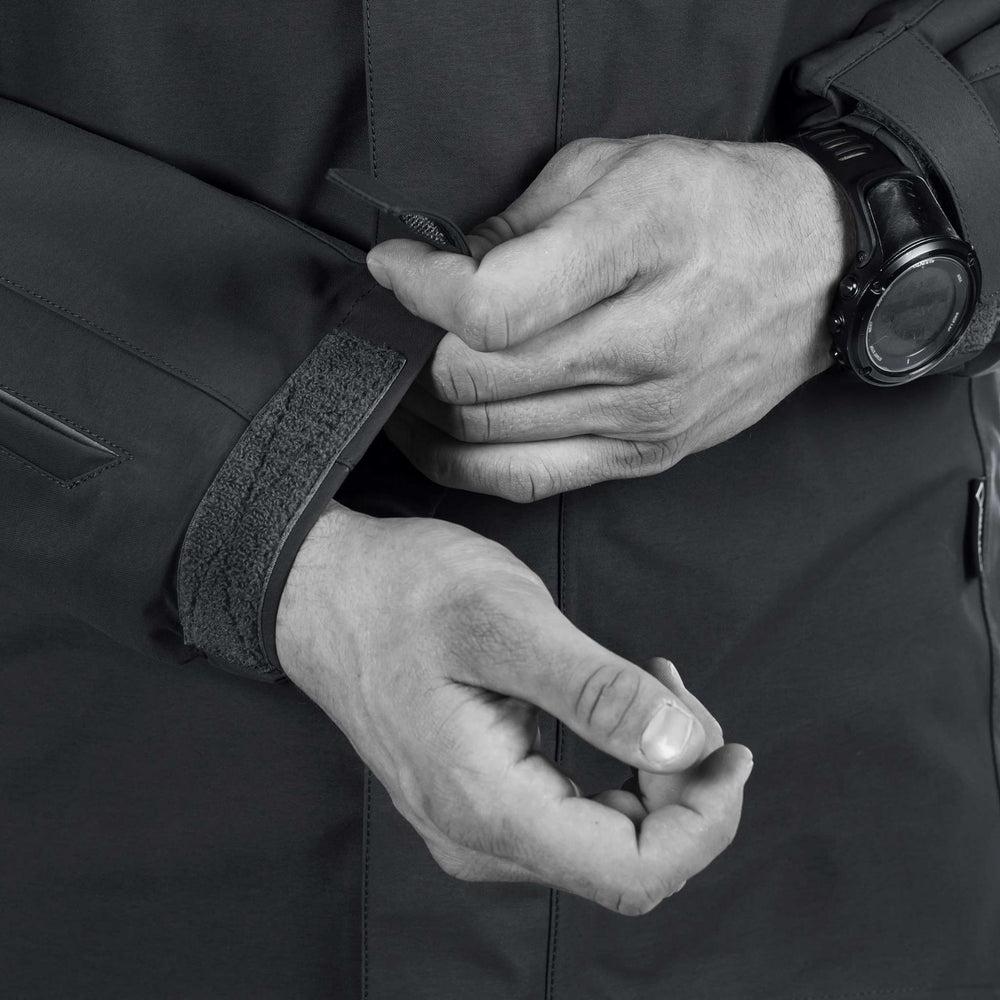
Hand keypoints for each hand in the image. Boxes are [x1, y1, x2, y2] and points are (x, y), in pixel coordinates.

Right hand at [276, 501, 752, 914]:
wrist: (326, 590)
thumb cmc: (403, 593)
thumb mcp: (506, 623)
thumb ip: (598, 692)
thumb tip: (688, 747)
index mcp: (487, 807)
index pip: (633, 871)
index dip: (704, 820)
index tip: (727, 748)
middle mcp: (478, 838)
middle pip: (626, 862)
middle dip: (683, 788)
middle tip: (677, 691)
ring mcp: (473, 824)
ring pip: (605, 842)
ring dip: (654, 775)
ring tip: (652, 684)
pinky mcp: (476, 798)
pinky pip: (574, 815)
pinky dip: (619, 769)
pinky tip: (616, 709)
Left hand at [367, 134, 852, 500]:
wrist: (816, 271)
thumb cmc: (717, 205)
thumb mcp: (618, 166)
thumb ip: (518, 219)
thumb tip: (441, 268)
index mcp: (638, 247)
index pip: (489, 306)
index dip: (418, 290)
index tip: (395, 267)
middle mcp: (644, 346)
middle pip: (476, 381)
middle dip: (412, 351)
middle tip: (397, 323)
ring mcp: (645, 415)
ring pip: (487, 437)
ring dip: (426, 408)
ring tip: (406, 373)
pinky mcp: (643, 456)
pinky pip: (526, 480)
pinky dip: (462, 461)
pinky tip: (437, 431)